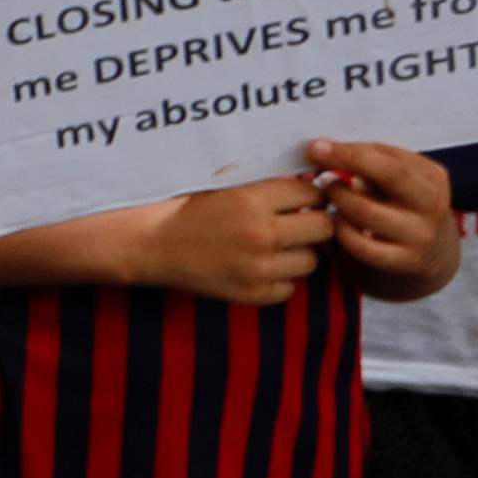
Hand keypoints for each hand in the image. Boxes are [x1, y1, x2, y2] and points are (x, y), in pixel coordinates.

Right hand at [122, 166, 335, 303]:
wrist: (154, 246)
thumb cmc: (191, 210)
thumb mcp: (228, 186)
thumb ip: (270, 184)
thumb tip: (315, 183)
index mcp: (253, 199)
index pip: (314, 195)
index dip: (313, 195)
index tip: (305, 200)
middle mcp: (261, 234)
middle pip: (324, 227)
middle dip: (315, 222)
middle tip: (300, 223)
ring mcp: (259, 268)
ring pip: (312, 260)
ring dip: (299, 252)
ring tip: (276, 247)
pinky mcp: (254, 294)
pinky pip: (290, 287)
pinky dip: (280, 278)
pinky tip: (259, 267)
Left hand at [310, 139, 458, 280]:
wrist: (433, 250)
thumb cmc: (403, 201)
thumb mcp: (399, 177)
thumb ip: (371, 161)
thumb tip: (325, 149)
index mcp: (433, 177)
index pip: (391, 158)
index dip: (352, 151)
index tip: (317, 146)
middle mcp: (432, 205)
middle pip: (392, 176)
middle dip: (348, 163)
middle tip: (315, 160)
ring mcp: (420, 235)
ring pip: (369, 212)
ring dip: (339, 197)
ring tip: (327, 190)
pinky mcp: (404, 260)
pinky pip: (363, 246)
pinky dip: (342, 230)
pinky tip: (335, 220)